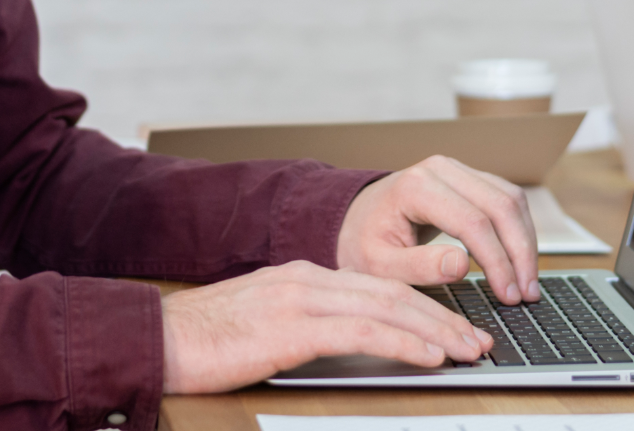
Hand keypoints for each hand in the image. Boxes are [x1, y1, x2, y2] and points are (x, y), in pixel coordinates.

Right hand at [161, 260, 495, 393]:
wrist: (155, 338)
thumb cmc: (202, 342)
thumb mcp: (262, 326)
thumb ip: (303, 327)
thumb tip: (346, 345)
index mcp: (301, 279)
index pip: (377, 289)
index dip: (424, 308)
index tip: (455, 329)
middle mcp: (306, 281)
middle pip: (391, 294)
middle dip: (443, 317)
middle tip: (478, 340)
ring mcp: (299, 300)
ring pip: (386, 309)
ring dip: (436, 331)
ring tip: (468, 350)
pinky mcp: (291, 327)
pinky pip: (362, 331)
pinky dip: (403, 341)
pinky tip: (428, 355)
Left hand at [337, 155, 540, 306]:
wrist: (358, 218)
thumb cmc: (366, 243)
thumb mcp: (379, 265)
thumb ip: (418, 266)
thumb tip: (462, 265)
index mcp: (416, 187)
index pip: (473, 222)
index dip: (498, 261)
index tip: (509, 295)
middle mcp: (441, 169)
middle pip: (500, 206)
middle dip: (521, 254)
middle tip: (527, 295)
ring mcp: (457, 169)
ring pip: (511, 199)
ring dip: (526, 242)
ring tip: (527, 283)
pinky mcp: (469, 177)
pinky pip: (507, 198)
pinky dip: (519, 230)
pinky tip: (519, 261)